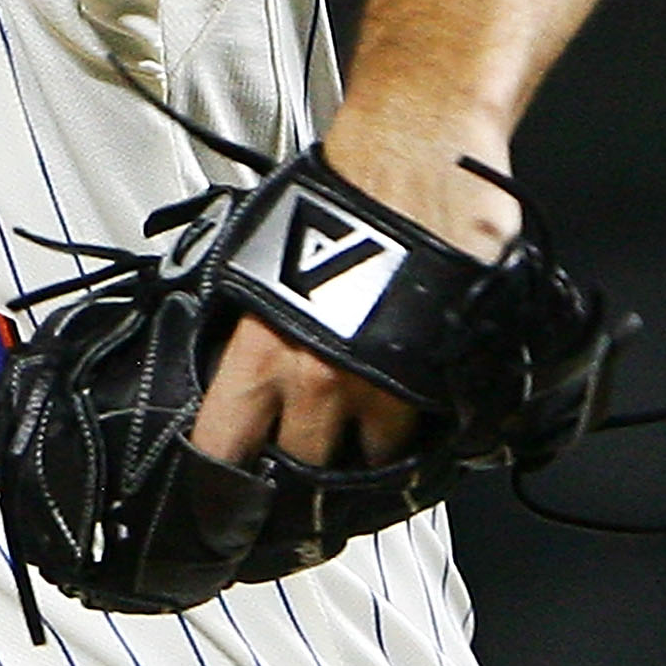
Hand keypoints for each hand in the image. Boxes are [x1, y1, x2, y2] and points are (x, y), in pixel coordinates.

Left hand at [185, 121, 520, 467]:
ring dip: (368, 451)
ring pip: (372, 458)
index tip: (225, 510)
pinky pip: (428, 434)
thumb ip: (255, 327)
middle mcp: (321, 378)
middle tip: (309, 459)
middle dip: (305, 467)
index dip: (222, 489)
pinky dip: (421, 433)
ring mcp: (386, 384)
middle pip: (304, 467)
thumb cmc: (343, 190)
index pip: (224, 447)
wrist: (415, 154)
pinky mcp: (442, 378)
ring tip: (367, 428)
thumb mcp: (266, 259)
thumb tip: (238, 368)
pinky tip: (416, 414)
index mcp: (262, 351)